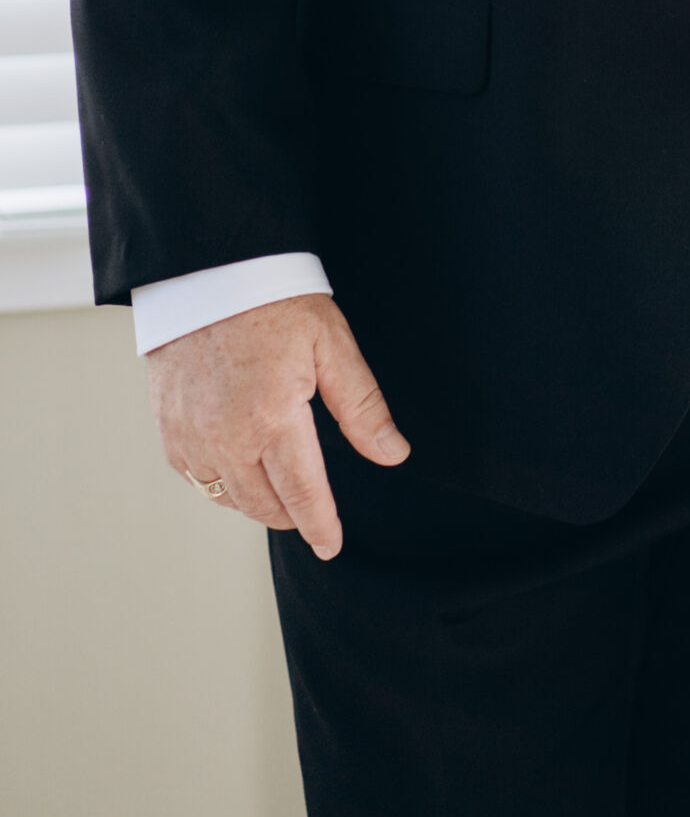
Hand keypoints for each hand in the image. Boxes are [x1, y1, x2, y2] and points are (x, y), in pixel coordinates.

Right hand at [146, 293, 408, 561]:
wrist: (207, 271)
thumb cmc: (274, 300)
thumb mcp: (332, 345)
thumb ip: (362, 407)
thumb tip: (393, 453)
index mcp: (272, 418)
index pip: (302, 494)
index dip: (321, 525)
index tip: (332, 546)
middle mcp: (226, 437)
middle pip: (264, 506)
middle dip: (294, 515)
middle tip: (314, 512)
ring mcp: (191, 437)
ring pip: (229, 498)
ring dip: (258, 503)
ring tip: (282, 491)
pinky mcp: (168, 429)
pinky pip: (196, 479)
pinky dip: (221, 484)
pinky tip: (241, 470)